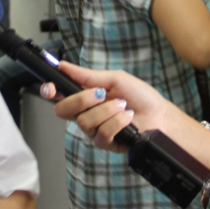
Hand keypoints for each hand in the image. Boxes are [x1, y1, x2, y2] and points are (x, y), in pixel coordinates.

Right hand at [39, 62, 170, 150]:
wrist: (160, 115)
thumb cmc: (139, 96)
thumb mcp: (114, 79)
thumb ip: (87, 75)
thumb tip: (64, 66)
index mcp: (85, 96)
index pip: (58, 96)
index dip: (49, 91)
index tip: (51, 87)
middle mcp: (85, 114)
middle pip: (63, 110)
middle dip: (81, 100)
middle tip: (100, 94)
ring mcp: (93, 130)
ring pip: (84, 121)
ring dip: (106, 111)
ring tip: (123, 105)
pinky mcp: (105, 143)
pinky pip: (101, 133)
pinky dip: (116, 122)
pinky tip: (127, 118)